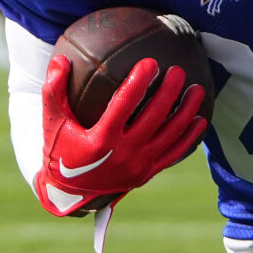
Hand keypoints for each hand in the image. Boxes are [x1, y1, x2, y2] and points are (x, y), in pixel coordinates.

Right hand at [34, 53, 208, 217]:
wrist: (69, 192)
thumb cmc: (60, 151)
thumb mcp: (52, 122)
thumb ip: (53, 90)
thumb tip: (60, 59)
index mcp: (101, 139)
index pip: (124, 105)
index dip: (139, 82)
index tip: (150, 62)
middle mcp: (123, 153)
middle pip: (154, 117)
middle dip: (169, 92)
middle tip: (178, 71)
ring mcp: (138, 165)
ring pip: (169, 135)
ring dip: (186, 111)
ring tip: (197, 89)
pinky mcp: (147, 173)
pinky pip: (173, 154)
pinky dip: (188, 137)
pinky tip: (200, 120)